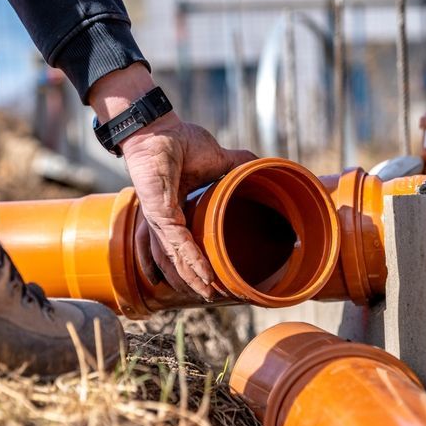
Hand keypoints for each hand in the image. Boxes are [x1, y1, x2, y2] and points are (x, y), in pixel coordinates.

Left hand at [88, 64, 254, 298]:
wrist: (158, 128)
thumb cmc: (179, 141)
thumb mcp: (219, 160)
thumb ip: (240, 166)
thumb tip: (266, 167)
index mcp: (177, 211)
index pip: (186, 245)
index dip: (199, 263)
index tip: (216, 279)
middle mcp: (165, 221)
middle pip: (177, 259)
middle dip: (193, 280)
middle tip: (213, 297)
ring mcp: (160, 218)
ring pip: (176, 257)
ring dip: (192, 278)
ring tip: (208, 294)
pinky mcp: (158, 211)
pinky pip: (176, 241)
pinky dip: (190, 260)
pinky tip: (203, 275)